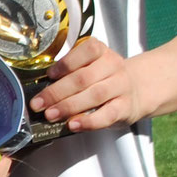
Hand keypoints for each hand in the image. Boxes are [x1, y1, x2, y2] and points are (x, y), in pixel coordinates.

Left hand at [32, 37, 150, 132]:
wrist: (138, 89)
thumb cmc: (105, 79)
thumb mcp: (92, 67)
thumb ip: (72, 74)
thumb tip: (43, 91)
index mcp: (101, 52)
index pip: (86, 51)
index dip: (66, 63)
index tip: (49, 75)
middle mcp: (113, 66)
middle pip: (83, 78)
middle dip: (57, 92)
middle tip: (39, 104)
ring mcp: (121, 86)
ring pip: (94, 95)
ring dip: (69, 106)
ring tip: (51, 115)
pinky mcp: (125, 107)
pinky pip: (107, 114)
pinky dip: (88, 121)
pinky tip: (73, 124)